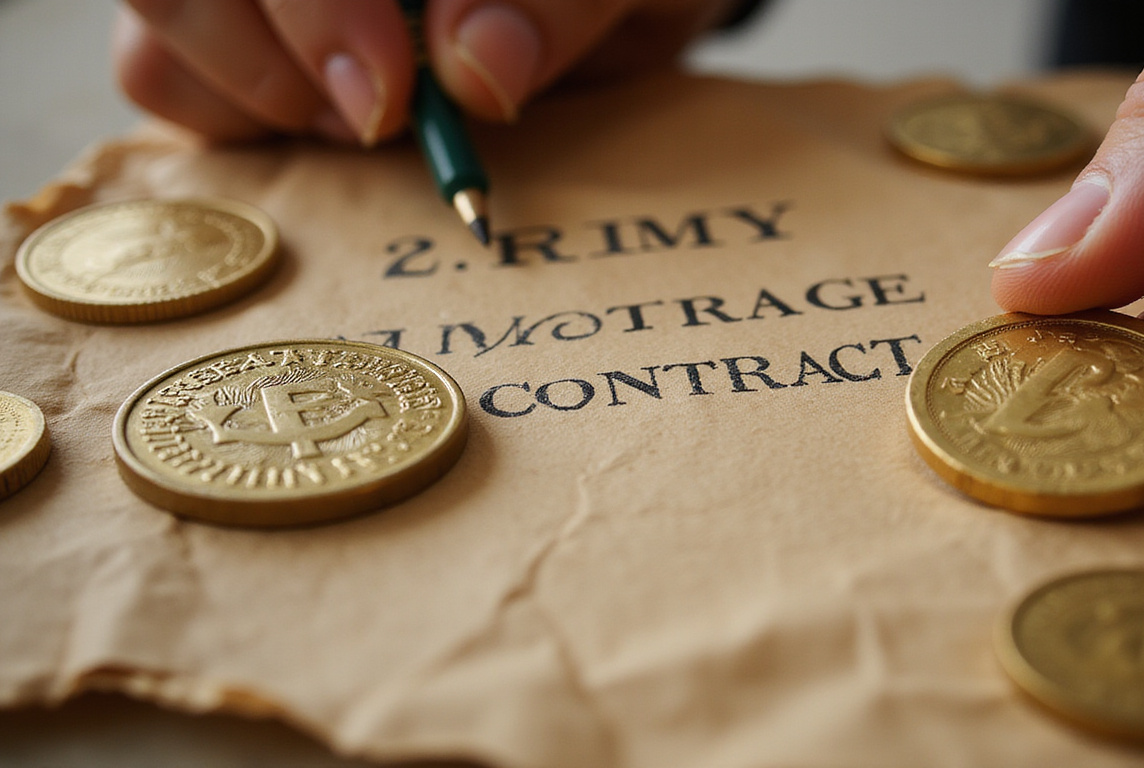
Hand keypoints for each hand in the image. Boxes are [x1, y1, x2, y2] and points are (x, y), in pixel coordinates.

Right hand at [113, 0, 737, 142]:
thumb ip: (563, 1)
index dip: (317, 10)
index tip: (392, 92)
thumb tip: (477, 64)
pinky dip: (233, 117)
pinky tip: (326, 120)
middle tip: (377, 117)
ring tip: (366, 118)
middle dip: (272, 56)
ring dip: (252, 89)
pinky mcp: (232, 35)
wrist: (606, 6)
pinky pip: (162, 71)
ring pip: (162, 11)